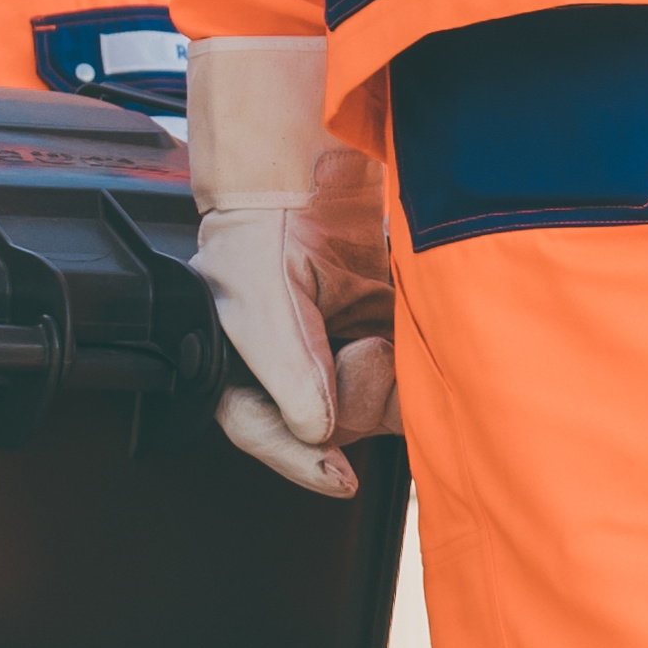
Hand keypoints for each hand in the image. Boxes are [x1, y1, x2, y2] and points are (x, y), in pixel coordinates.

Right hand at [183, 37, 394, 496]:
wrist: (314, 170)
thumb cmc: (265, 223)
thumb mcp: (263, 293)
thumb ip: (286, 364)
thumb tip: (315, 430)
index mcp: (240, 366)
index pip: (263, 430)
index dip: (299, 462)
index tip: (338, 477)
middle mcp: (289, 372)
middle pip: (326, 426)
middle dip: (351, 393)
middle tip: (361, 349)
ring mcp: (334, 360)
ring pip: (369, 409)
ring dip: (383, 379)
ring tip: (375, 331)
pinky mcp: (375, 341)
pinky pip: (400, 381)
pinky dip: (406, 365)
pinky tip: (394, 332)